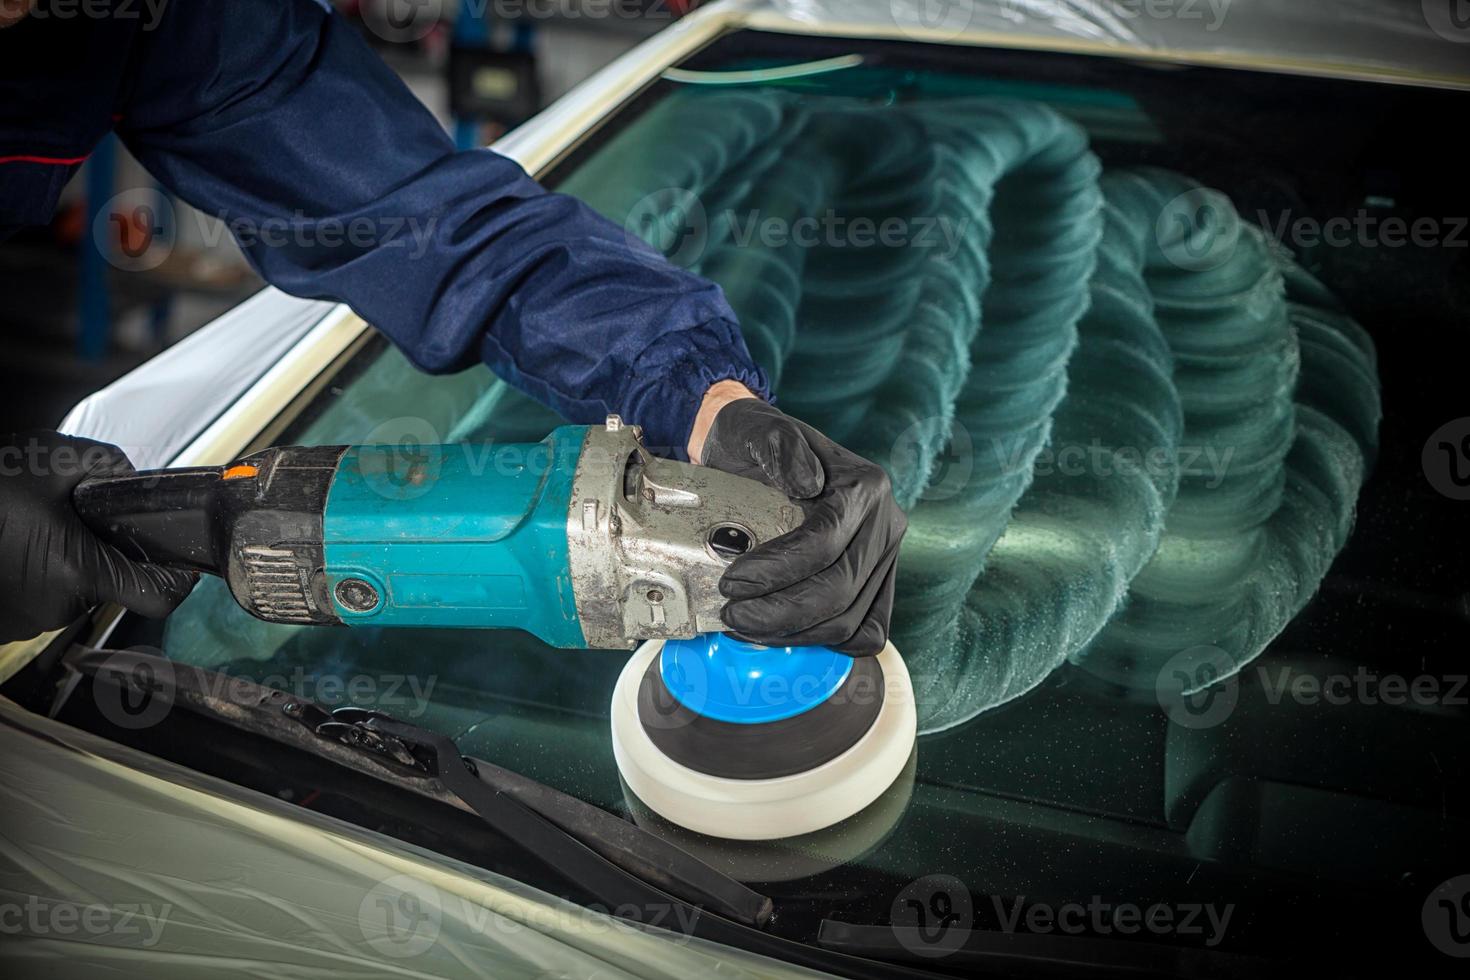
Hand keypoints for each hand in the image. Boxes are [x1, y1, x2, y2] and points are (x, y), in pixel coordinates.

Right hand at [0, 431, 196, 642]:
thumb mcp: (48, 459)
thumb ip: (106, 464)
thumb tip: (132, 479)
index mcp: (80, 571)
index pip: (159, 597)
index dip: (176, 578)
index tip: (179, 561)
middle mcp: (58, 605)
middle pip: (111, 584)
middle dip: (102, 550)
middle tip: (70, 519)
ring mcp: (28, 620)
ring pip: (71, 589)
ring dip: (63, 560)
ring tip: (27, 529)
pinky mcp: (5, 624)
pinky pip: (36, 597)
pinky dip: (32, 573)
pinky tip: (9, 546)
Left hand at [694, 396, 905, 655]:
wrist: (759, 458)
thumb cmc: (755, 445)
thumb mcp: (758, 430)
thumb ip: (780, 447)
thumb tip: (807, 483)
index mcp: (866, 486)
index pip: (826, 543)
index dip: (777, 571)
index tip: (731, 583)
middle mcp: (887, 524)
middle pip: (840, 589)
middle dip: (780, 612)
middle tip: (732, 614)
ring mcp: (885, 560)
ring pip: (849, 620)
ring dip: (794, 633)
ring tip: (745, 626)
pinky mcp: (877, 587)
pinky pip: (863, 632)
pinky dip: (823, 642)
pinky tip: (781, 633)